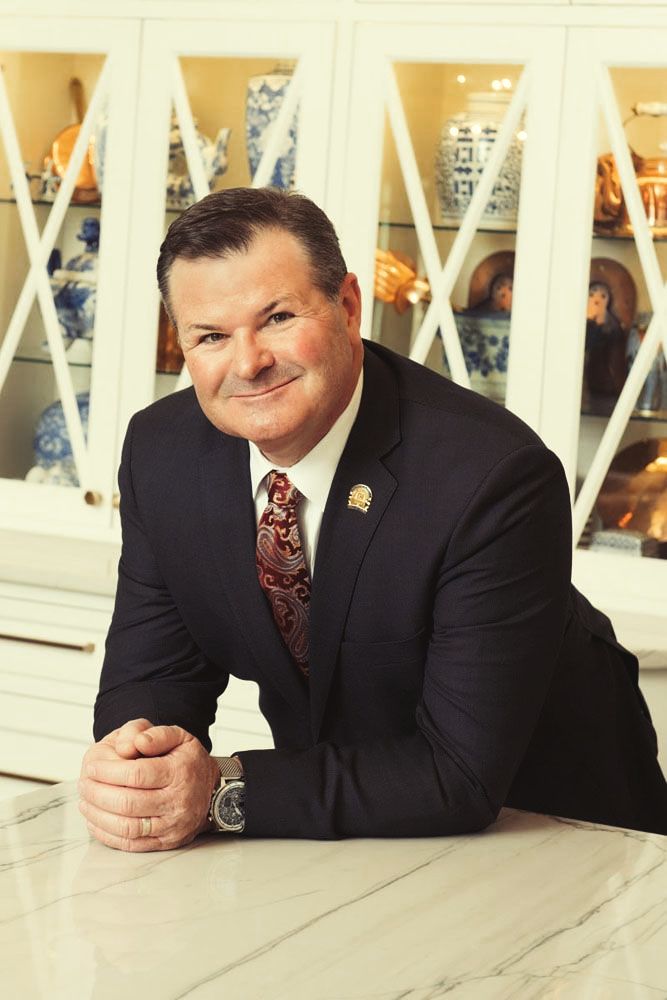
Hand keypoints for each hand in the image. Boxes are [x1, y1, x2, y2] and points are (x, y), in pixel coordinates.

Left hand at [78, 721, 218, 851]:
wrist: (212, 792)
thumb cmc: (188, 762)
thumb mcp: (179, 737)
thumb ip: (155, 734)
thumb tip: (132, 743)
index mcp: (179, 772)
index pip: (137, 774)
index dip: (108, 771)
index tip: (92, 767)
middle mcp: (178, 802)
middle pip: (128, 802)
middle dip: (98, 793)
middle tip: (84, 784)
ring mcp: (172, 826)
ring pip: (127, 827)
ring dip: (98, 815)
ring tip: (85, 801)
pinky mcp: (166, 842)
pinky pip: (131, 844)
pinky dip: (107, 834)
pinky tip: (95, 820)